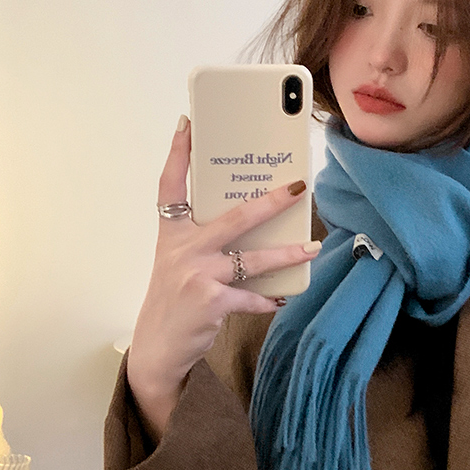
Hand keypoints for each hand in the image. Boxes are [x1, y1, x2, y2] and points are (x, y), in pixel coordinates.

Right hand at [126, 115, 319, 437]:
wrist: (157, 346)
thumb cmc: (175, 298)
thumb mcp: (179, 261)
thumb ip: (206, 240)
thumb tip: (255, 220)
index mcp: (172, 233)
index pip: (170, 185)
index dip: (179, 153)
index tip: (188, 123)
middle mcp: (182, 249)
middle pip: (234, 217)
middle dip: (271, 201)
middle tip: (298, 185)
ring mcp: (196, 275)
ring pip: (253, 258)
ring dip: (287, 253)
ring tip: (311, 246)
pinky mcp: (211, 302)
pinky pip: (252, 296)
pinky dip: (269, 298)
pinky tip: (282, 297)